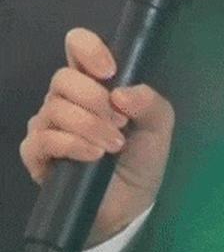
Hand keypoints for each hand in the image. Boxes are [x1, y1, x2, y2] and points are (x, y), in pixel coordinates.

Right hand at [20, 28, 173, 244]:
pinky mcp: (37, 155)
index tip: (110, 72)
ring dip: (89, 126)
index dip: (89, 49)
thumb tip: (122, 93)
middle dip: (95, 99)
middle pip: (62, 78)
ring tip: (113, 147)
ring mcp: (47, 126)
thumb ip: (150, 103)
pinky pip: (42, 139)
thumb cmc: (141, 159)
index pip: (76, 45)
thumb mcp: (158, 127)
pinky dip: (71, 145)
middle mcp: (65, 99)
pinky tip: (93, 157)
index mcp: (93, 83)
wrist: (130, 205)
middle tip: (120, 124)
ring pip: (54, 108)